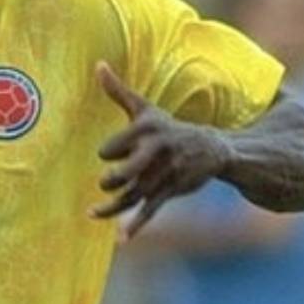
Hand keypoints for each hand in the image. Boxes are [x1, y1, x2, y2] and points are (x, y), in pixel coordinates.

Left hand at [89, 61, 231, 238]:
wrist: (212, 148)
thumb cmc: (168, 127)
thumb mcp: (146, 108)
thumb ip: (118, 90)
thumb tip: (97, 64)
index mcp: (149, 130)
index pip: (120, 144)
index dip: (110, 152)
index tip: (107, 154)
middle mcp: (157, 153)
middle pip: (128, 171)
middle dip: (114, 179)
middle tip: (106, 181)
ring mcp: (164, 175)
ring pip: (134, 193)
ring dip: (113, 207)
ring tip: (91, 213)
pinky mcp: (169, 192)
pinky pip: (149, 210)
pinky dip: (136, 225)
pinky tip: (121, 239)